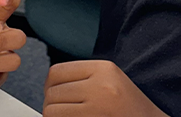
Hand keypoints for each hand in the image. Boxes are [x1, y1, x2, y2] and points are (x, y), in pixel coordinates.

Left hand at [43, 60, 167, 116]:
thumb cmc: (131, 109)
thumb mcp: (111, 80)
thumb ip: (84, 77)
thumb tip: (50, 85)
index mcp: (103, 68)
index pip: (57, 71)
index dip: (49, 85)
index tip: (52, 94)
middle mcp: (100, 85)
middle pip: (53, 92)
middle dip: (51, 103)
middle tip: (60, 111)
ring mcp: (98, 106)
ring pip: (52, 110)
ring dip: (54, 116)